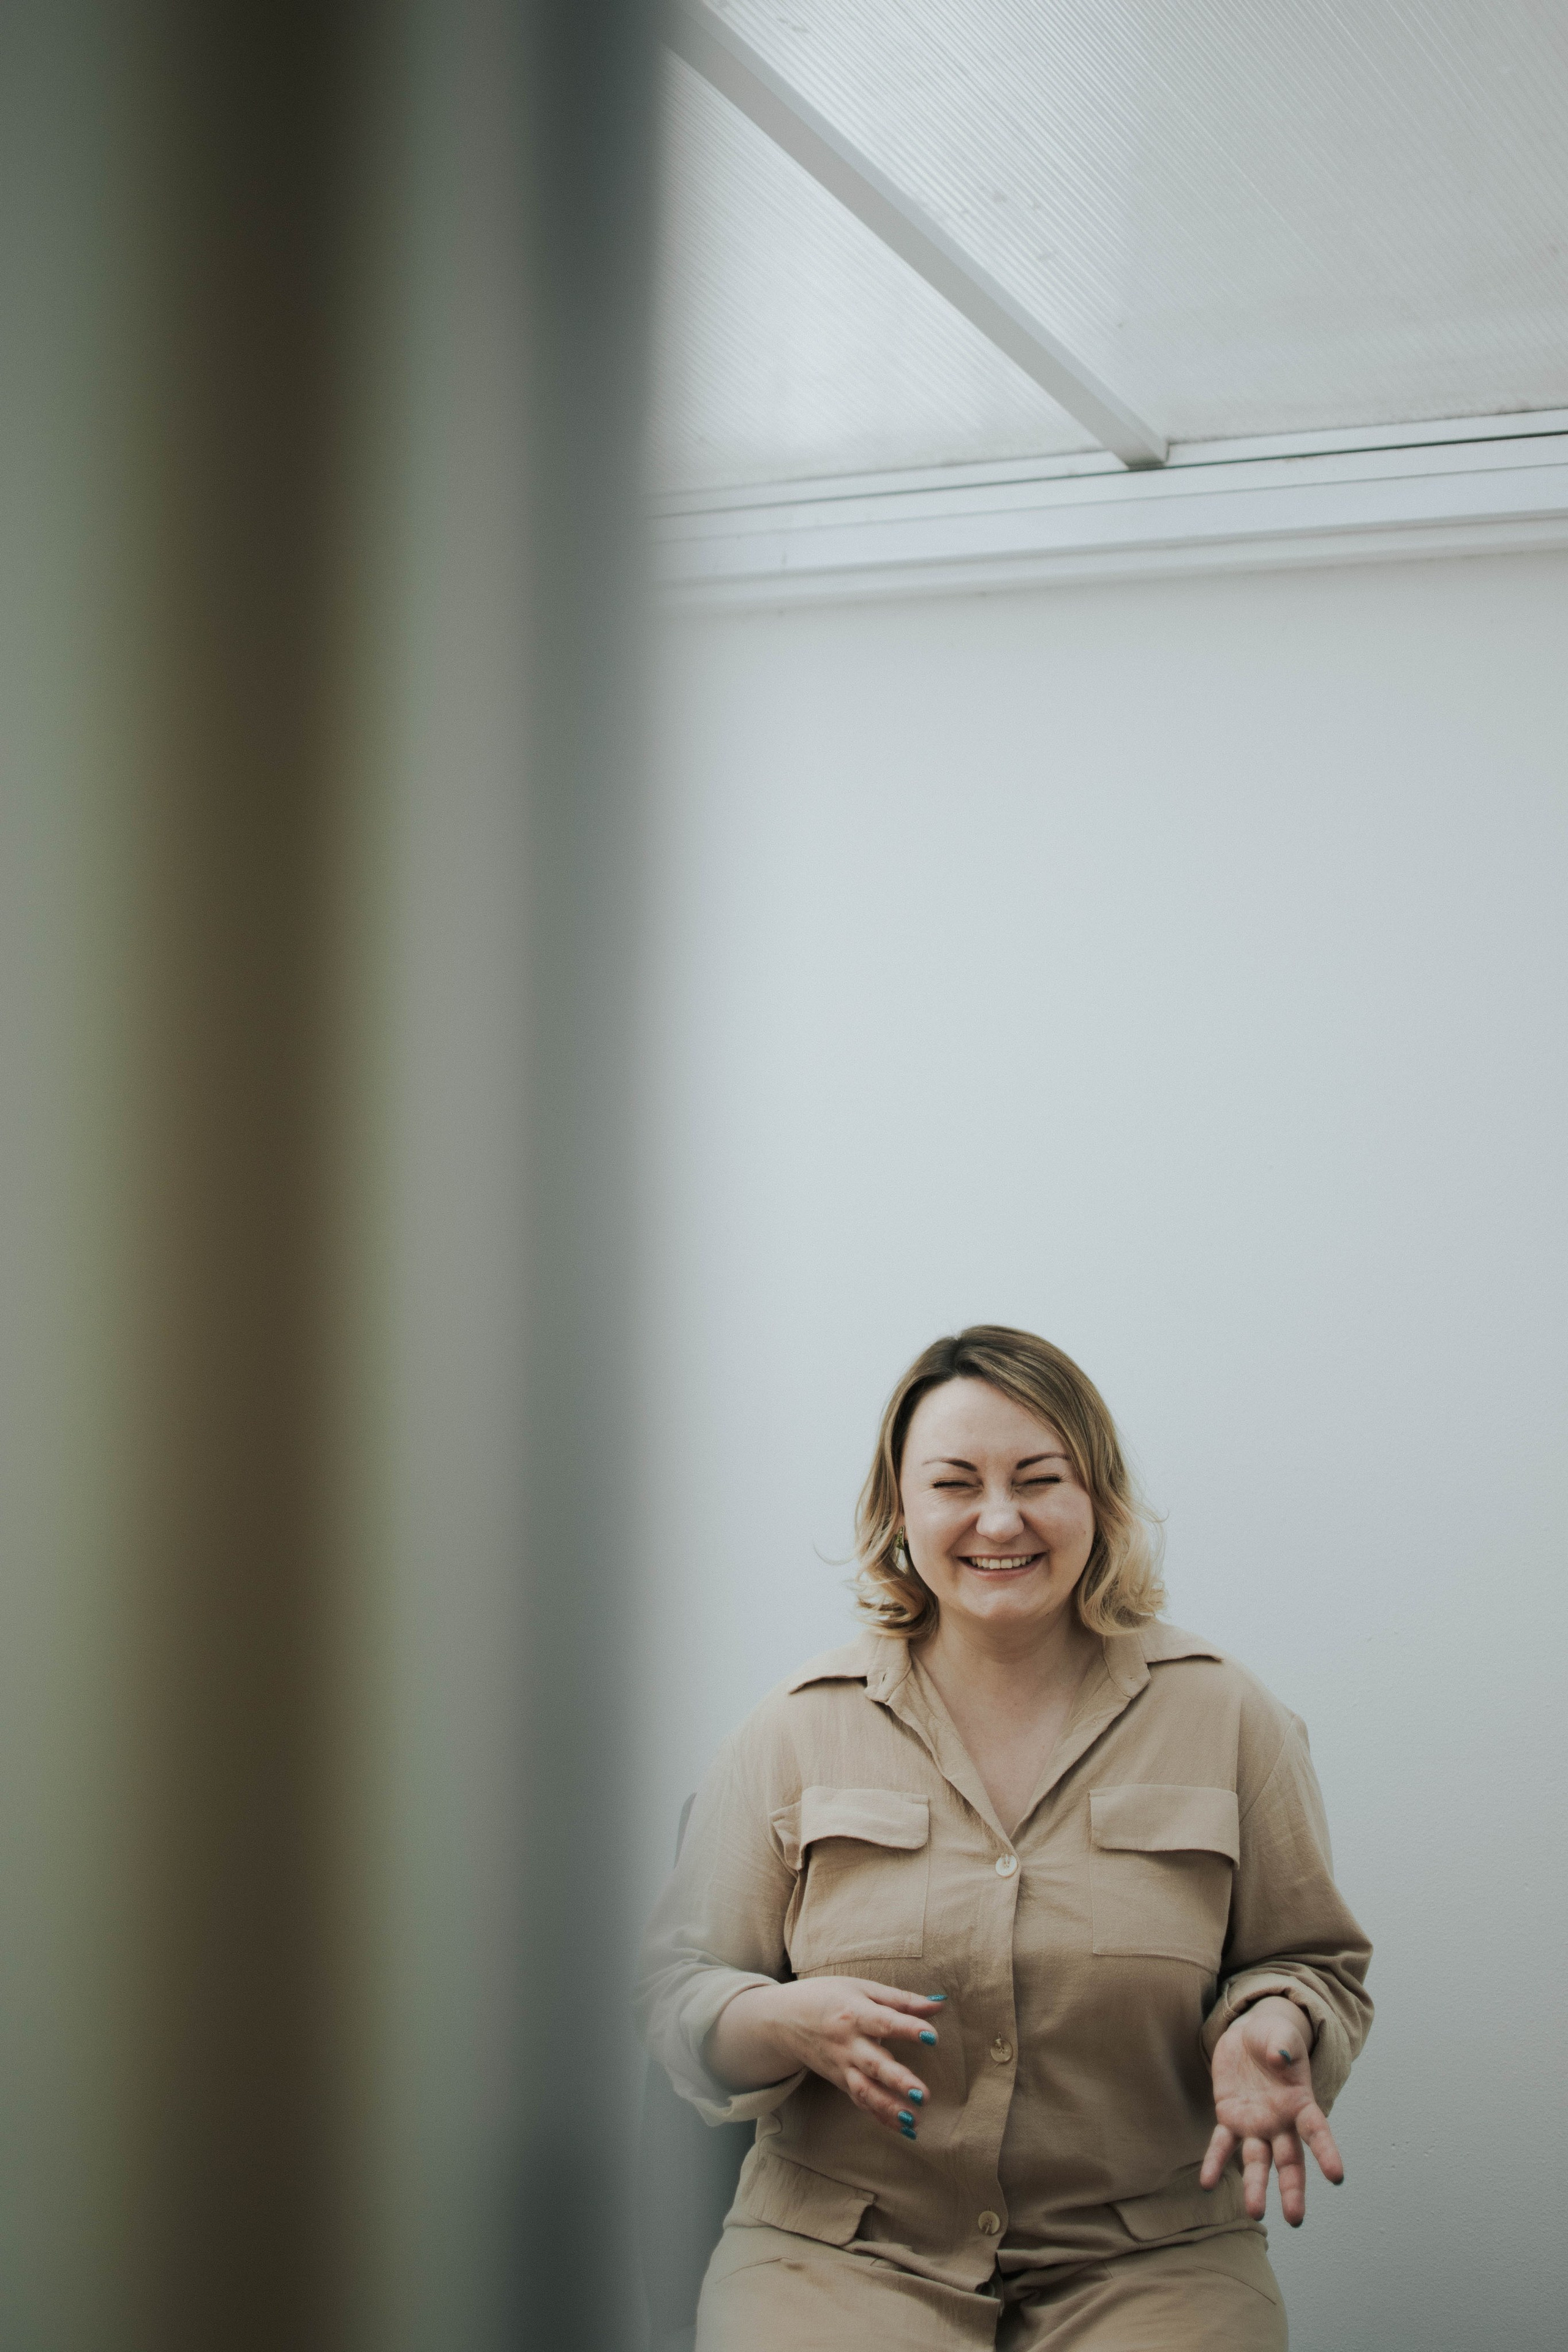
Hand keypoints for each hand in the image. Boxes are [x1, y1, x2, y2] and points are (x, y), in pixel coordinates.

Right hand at [707, 1977, 943, 2136]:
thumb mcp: (862, 1988)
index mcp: (854, 2013)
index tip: (932, 2037)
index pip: (884, 2022)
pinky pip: (861, 2101)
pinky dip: (880, 2116)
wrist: (784, 2018)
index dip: (908, 2029)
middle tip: (922, 2094)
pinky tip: (903, 2129)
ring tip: (912, 2120)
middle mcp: (847, 2043)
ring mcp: (842, 2066)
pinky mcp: (840, 2082)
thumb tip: (939, 2003)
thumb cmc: (829, 1996)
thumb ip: (901, 1999)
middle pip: (873, 2063)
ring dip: (888, 2107)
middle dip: (897, 2080)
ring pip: (865, 2090)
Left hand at [1202, 1996, 1343, 2226]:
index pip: (1317, 2132)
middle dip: (1292, 2189)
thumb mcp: (1280, 2034)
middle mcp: (1280, 2123)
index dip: (1327, 2152)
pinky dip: (1214, 2163)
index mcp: (1300, 2103)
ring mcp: (1255, 2125)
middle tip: (1295, 2219)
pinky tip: (1206, 2184)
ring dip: (1255, 2186)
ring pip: (1257, 2161)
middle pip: (1289, 2160)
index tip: (1337, 2176)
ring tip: (1254, 2213)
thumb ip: (1282, 2045)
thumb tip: (1280, 2057)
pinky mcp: (1229, 2118)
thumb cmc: (1274, 2037)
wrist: (1249, 2036)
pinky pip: (1221, 2144)